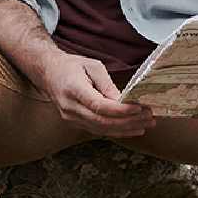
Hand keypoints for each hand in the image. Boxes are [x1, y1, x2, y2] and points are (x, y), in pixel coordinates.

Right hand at [38, 53, 156, 136]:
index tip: (139, 108)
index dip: (120, 110)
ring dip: (126, 129)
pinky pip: (98, 130)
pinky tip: (133, 129)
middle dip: (128, 121)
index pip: (99, 106)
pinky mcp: (75, 123)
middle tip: (149, 117)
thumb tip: (123, 100)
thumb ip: (107, 84)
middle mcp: (70, 108)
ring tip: (146, 124)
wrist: (49, 73)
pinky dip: (117, 131)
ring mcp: (71, 118)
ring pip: (101, 129)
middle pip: (102, 121)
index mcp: (73, 89)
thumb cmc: (71, 66)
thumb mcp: (92, 66)